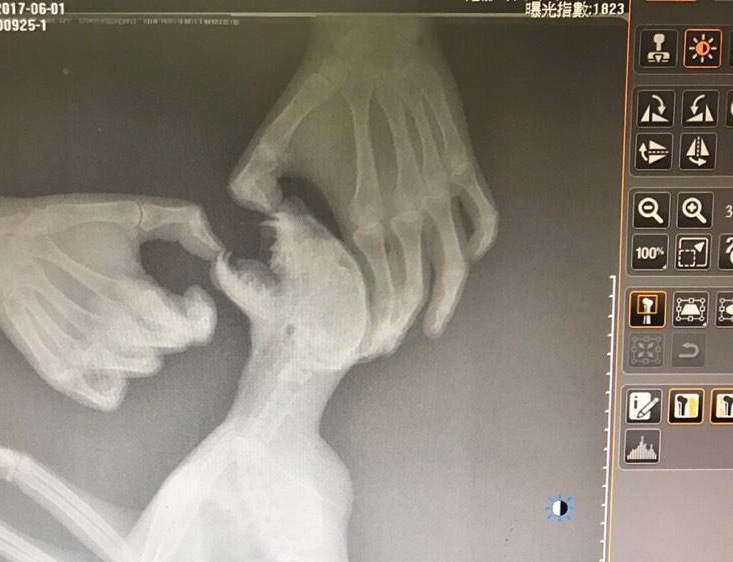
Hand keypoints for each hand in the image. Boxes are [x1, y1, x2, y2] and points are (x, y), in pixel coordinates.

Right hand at [0, 194, 222, 408]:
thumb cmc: (64, 228)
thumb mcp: (128, 211)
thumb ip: (184, 223)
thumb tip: (220, 251)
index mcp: (133, 294)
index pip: (192, 328)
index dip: (200, 312)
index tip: (191, 296)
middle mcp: (113, 333)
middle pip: (169, 346)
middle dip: (168, 322)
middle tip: (148, 299)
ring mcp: (87, 359)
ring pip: (143, 366)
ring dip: (142, 344)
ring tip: (119, 316)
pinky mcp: (64, 375)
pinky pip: (111, 394)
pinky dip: (116, 377)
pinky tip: (107, 349)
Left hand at [230, 17, 497, 354]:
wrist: (371, 44)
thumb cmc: (320, 94)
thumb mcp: (273, 143)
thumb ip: (255, 185)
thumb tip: (251, 208)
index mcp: (364, 217)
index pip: (378, 290)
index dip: (376, 325)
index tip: (369, 346)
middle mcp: (406, 214)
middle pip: (414, 287)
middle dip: (402, 325)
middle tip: (391, 344)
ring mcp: (439, 191)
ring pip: (454, 262)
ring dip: (446, 299)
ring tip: (435, 324)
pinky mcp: (460, 163)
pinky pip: (481, 212)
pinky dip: (480, 239)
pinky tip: (470, 254)